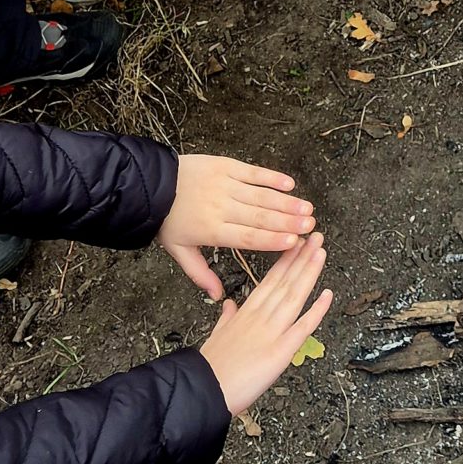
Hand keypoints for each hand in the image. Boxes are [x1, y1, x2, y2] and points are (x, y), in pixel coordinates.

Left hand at [158, 153, 317, 298]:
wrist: (152, 185)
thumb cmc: (168, 221)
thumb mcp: (179, 251)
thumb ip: (200, 273)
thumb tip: (217, 296)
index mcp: (211, 230)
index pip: (247, 237)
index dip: (271, 240)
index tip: (293, 242)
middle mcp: (221, 207)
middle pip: (260, 217)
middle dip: (287, 221)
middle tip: (310, 226)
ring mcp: (225, 185)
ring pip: (260, 195)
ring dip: (286, 201)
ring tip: (307, 208)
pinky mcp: (226, 167)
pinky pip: (252, 173)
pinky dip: (271, 177)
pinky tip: (289, 183)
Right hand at [198, 236, 331, 414]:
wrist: (202, 391)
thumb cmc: (210, 367)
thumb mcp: (216, 335)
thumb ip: (227, 318)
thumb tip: (229, 304)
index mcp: (246, 313)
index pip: (269, 281)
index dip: (285, 261)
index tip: (297, 243)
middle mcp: (260, 317)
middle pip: (284, 282)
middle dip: (301, 258)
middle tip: (315, 236)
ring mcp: (271, 332)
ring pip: (294, 296)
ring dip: (309, 272)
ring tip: (321, 251)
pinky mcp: (280, 351)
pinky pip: (302, 328)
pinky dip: (316, 310)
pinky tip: (328, 294)